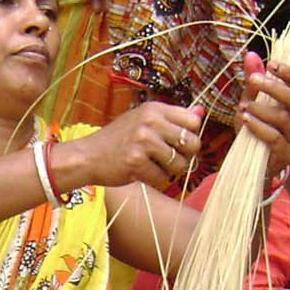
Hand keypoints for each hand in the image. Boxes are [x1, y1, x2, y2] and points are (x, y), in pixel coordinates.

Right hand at [62, 100, 205, 189]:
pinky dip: (154, 180)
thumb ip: (172, 117)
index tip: (178, 142)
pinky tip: (141, 172)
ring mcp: (142, 141)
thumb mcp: (144, 120)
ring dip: (170, 171)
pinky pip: (162, 178)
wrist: (88, 156)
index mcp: (154, 109)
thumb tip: (201, 111)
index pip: (193, 120)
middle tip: (169, 159)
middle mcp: (150, 121)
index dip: (191, 135)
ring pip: (179, 164)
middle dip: (185, 156)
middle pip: (193, 143)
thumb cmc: (119, 139)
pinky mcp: (135, 161)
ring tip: (153, 166)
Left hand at [234, 51, 289, 169]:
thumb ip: (255, 81)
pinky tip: (245, 120)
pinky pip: (275, 138)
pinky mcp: (289, 155)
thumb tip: (250, 55)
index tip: (271, 63)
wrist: (251, 160)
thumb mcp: (253, 101)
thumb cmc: (257, 127)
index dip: (289, 73)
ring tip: (244, 106)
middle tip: (254, 80)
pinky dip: (258, 127)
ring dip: (262, 109)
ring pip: (285, 119)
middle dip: (274, 88)